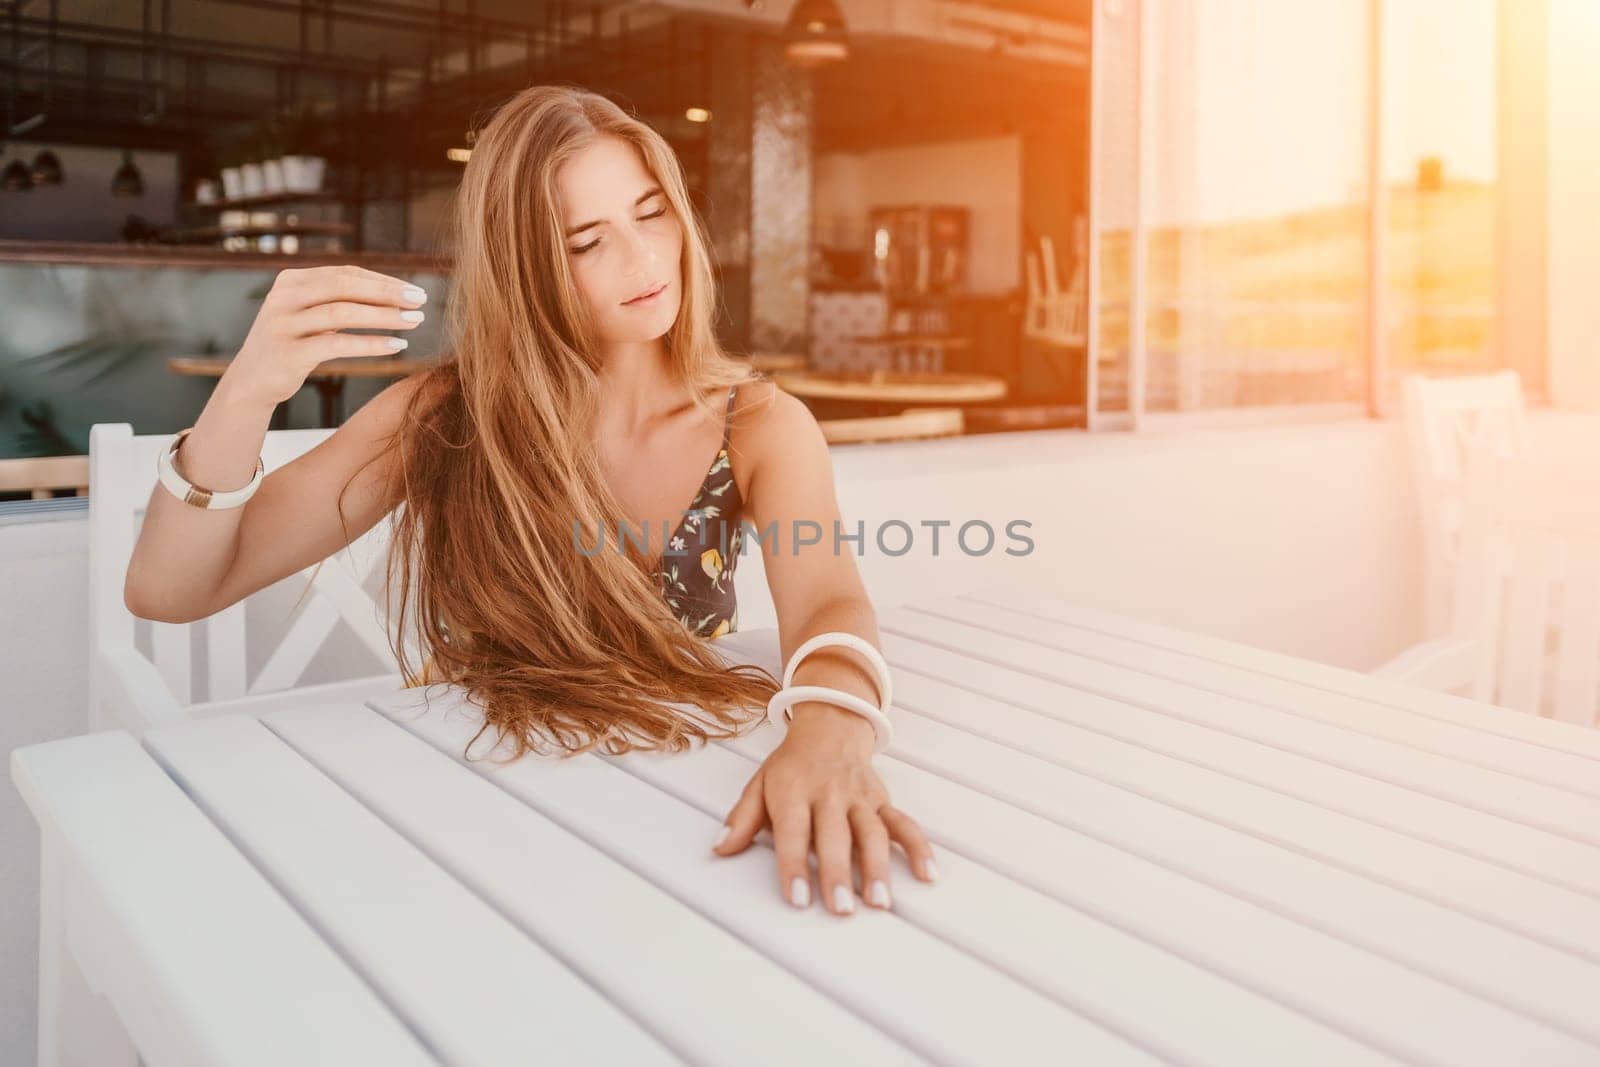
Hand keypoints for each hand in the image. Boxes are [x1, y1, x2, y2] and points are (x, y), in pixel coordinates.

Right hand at [225, 264, 428, 405]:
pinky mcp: (287, 353)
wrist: (252, 381)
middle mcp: (284, 297)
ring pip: (342, 313)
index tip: (413, 290)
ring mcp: (282, 324)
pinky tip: (397, 345)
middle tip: (420, 300)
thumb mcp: (310, 314)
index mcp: (291, 280)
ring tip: (415, 321)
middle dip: (387, 293)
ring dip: (384, 316)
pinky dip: (371, 344)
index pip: (345, 273)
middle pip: (344, 287)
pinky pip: (337, 344)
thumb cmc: (293, 344)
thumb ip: (338, 299)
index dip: (382, 281)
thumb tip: (394, 293)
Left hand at [711, 711, 938, 915]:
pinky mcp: (882, 801)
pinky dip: (919, 848)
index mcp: (794, 790)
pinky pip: (904, 824)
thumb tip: (720, 849)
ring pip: (872, 833)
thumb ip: (742, 818)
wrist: (830, 725)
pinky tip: (928, 874)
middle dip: (839, 873)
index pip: (794, 831)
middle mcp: (829, 793)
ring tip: (880, 902)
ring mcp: (859, 798)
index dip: (795, 865)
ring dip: (878, 867)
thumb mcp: (759, 784)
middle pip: (835, 836)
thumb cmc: (791, 765)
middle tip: (841, 909)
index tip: (797, 898)